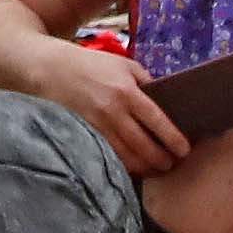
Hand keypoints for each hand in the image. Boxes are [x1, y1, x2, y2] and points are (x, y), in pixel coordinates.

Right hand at [0, 22, 194, 182]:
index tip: (184, 150)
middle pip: (144, 146)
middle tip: (172, 164)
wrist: (48, 69)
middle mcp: (112, 111)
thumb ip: (146, 83)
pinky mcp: (81, 136)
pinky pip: (107, 157)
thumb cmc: (90, 65)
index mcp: (126, 91)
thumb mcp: (123, 64)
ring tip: (156, 168)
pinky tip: (132, 166)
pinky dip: (123, 165)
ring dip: (145, 167)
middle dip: (162, 159)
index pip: (157, 122)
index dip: (174, 140)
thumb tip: (167, 105)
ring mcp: (94, 127)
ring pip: (126, 158)